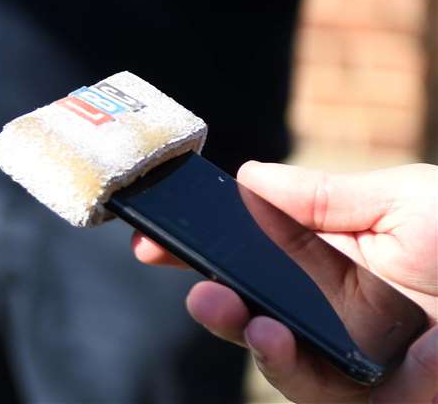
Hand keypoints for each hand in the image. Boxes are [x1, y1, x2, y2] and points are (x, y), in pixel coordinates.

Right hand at [134, 161, 437, 402]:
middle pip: (251, 305)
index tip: (153, 235)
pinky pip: (316, 391)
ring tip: (229, 310)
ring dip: (240, 331)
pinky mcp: (376, 401)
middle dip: (208, 292)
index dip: (201, 244)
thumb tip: (249, 178)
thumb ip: (325, 196)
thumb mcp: (408, 200)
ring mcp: (357, 361)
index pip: (254, 251)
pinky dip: (290, 366)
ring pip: (273, 354)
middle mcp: (339, 310)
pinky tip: (273, 336)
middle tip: (180, 274)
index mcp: (339, 257)